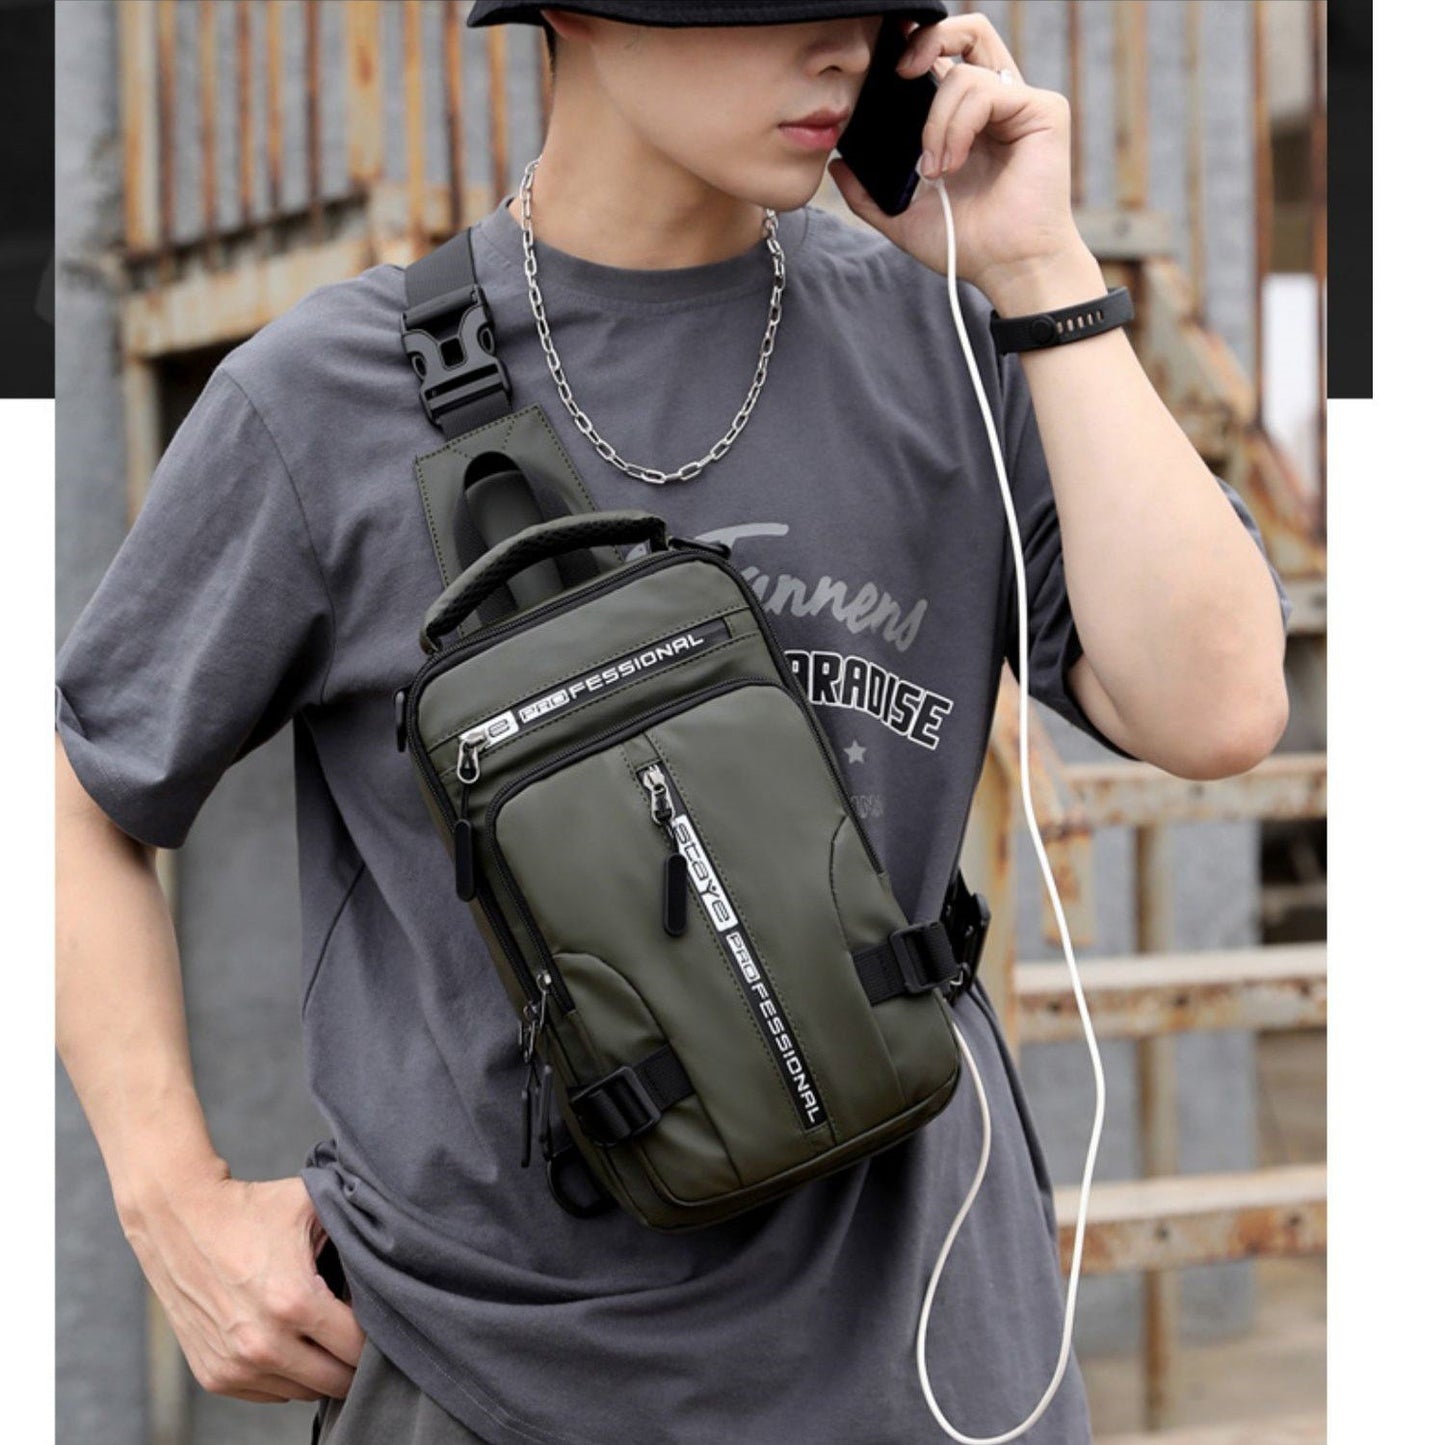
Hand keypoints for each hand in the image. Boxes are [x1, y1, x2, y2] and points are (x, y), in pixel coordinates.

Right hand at [121, 1170, 366, 1403]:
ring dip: (320, 1370)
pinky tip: (292, 1341)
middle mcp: (263, 1344)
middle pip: (336, 1381)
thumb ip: (353, 1233)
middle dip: (354, 1360)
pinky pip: (270, 1394)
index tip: (378, 1314)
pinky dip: (287, 1375)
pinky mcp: (214, 1376)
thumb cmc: (250, 1208)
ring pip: (304, 1393)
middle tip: (358, 1331)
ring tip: (324, 1334)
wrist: (178, 1217)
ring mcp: (235, 1365)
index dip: (377, 1332)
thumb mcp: (312, 1205)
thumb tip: (392, 1256)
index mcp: (293, 1302)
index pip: (358, 1346)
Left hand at [828, 13, 1090, 311]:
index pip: (946, 59)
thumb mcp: (903, 217)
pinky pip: (986, 90)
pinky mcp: (1043, 110)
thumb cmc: (965, 245)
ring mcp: (1021, 104)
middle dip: (929, 40)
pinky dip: (957, 125)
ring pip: (965, 70)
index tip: (889, 68)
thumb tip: (836, 165)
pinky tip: (952, 163)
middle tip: (901, 73)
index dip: (918, 47)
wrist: (1007, 270)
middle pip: (969, 32)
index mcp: (969, 119)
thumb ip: (868, 193)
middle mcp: (997, 104)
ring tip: (935, 169)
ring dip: (936, 121)